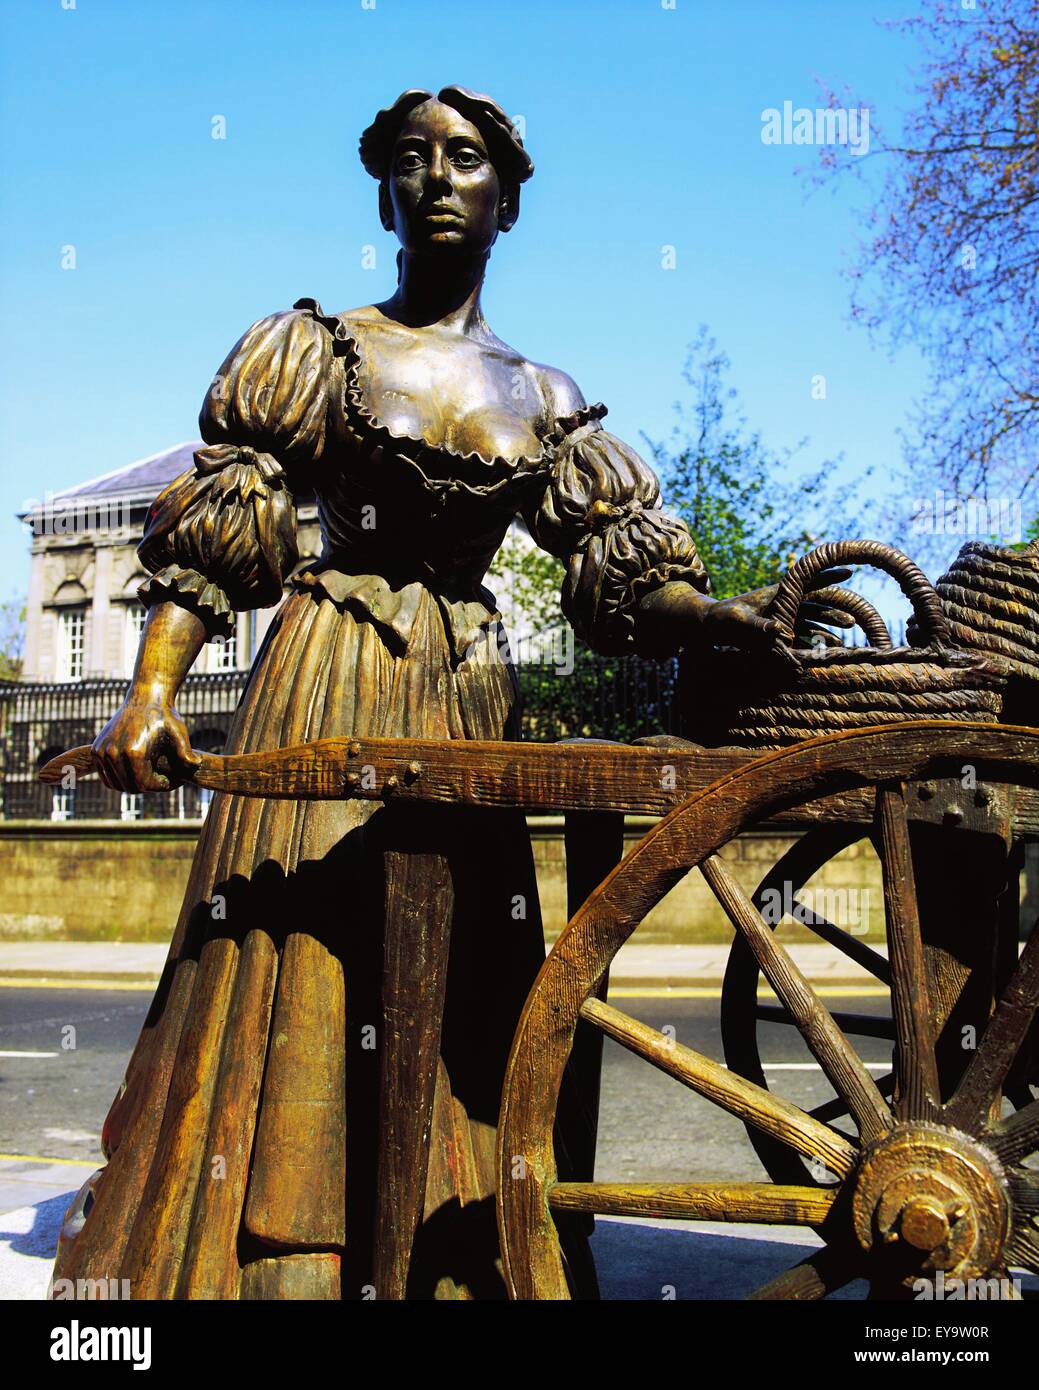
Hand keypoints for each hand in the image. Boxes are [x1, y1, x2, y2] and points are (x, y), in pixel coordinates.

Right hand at [93, 689, 200, 792]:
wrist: (144, 698)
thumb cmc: (165, 717)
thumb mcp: (179, 733)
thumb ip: (186, 752)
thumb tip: (195, 765)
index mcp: (133, 752)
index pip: (144, 785)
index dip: (160, 787)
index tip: (171, 781)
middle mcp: (113, 753)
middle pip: (129, 787)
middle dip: (147, 788)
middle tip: (161, 781)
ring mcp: (102, 752)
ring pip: (116, 784)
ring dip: (133, 785)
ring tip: (150, 777)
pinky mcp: (96, 750)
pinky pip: (106, 777)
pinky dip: (120, 779)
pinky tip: (137, 773)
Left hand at [713, 567, 856, 652]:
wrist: (710, 627)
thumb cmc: (722, 618)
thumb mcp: (738, 620)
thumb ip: (759, 626)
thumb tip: (781, 632)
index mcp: (776, 593)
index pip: (805, 582)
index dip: (826, 576)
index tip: (847, 571)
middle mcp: (783, 604)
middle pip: (814, 605)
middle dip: (833, 612)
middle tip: (851, 621)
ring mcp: (781, 618)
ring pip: (810, 623)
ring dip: (825, 631)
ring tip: (841, 642)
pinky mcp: (776, 633)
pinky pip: (799, 637)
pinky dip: (812, 643)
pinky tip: (823, 653)